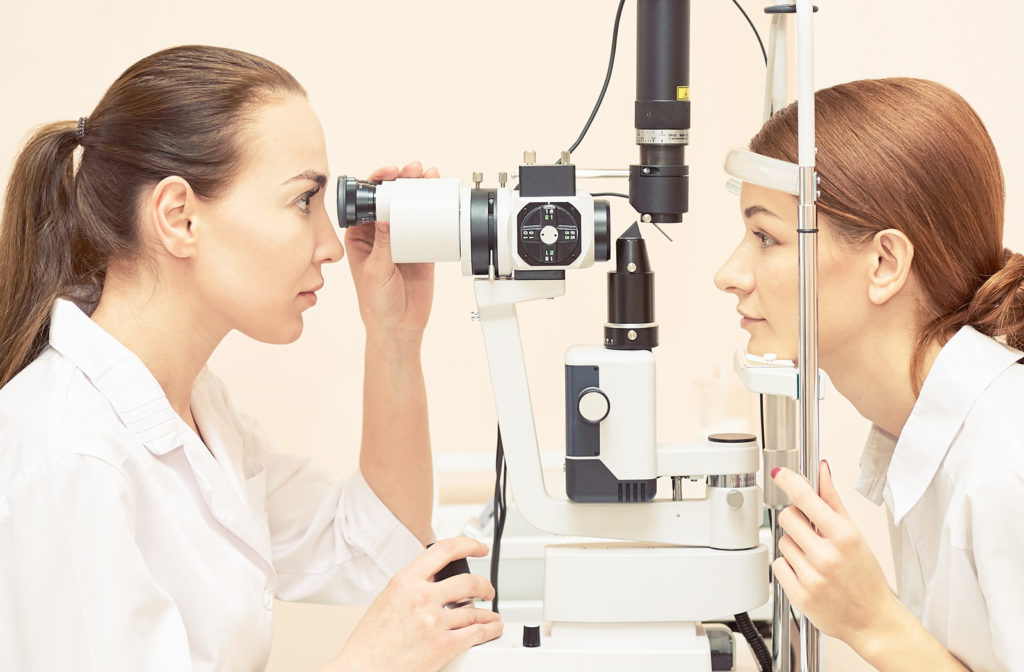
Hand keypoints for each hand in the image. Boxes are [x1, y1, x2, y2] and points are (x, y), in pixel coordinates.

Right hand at [328, 537, 501, 671]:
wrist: (363, 668)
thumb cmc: (371, 640)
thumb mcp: (388, 598)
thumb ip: (413, 585)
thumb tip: (437, 579)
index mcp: (406, 581)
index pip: (444, 550)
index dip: (468, 545)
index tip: (479, 547)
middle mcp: (422, 598)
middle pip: (468, 582)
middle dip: (484, 586)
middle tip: (488, 590)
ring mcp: (434, 621)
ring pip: (475, 611)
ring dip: (488, 613)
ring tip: (490, 615)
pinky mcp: (443, 645)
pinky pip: (475, 633)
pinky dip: (488, 630)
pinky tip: (491, 628)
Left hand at [345, 161, 438, 338]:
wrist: (399, 326)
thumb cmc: (376, 303)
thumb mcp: (376, 271)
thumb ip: (382, 245)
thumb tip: (386, 218)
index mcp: (361, 236)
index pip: (368, 201)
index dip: (377, 183)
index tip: (390, 174)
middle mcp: (380, 234)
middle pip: (391, 199)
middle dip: (402, 181)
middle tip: (414, 171)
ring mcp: (402, 240)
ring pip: (411, 208)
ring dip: (420, 191)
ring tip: (430, 177)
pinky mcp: (421, 249)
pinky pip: (429, 224)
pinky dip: (436, 211)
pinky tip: (442, 199)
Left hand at [771, 461, 898, 648]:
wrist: (872, 621)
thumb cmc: (866, 577)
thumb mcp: (855, 535)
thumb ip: (833, 501)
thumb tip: (821, 470)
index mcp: (844, 537)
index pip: (806, 499)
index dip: (789, 482)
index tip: (779, 474)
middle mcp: (827, 556)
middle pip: (787, 518)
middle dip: (796, 520)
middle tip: (810, 532)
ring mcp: (812, 578)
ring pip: (782, 543)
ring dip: (794, 547)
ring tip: (815, 559)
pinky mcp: (799, 596)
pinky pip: (778, 566)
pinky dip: (789, 568)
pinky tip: (807, 574)